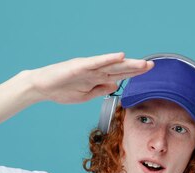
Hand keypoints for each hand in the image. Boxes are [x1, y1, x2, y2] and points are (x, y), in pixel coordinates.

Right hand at [25, 52, 153, 103]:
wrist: (41, 87)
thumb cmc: (61, 90)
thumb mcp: (86, 95)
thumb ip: (100, 90)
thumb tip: (115, 85)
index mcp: (96, 78)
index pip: (119, 75)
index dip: (134, 73)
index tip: (148, 72)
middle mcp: (95, 70)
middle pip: (119, 68)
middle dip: (136, 68)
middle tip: (152, 66)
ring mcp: (88, 67)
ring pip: (111, 64)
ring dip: (127, 63)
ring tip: (142, 63)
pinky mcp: (79, 66)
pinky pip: (96, 62)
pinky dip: (108, 58)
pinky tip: (120, 56)